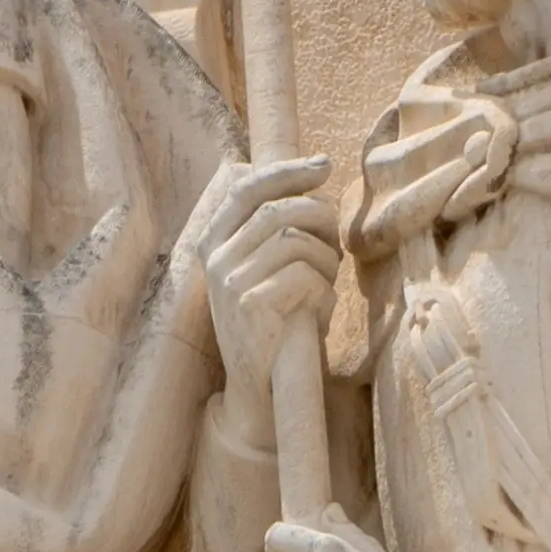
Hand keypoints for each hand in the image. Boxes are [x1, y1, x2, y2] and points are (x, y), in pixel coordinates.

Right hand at [199, 156, 342, 403]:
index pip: (248, 188)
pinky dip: (324, 291)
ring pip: (296, 241)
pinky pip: (305, 275)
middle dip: (320, 218)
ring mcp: (229, 279)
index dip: (287, 172)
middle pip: (279, 209)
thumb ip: (277, 230)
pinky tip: (316, 312)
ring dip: (325, 261)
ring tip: (325, 284)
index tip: (323, 165)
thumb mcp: (267, 270)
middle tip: (335, 243)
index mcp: (215, 241)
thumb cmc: (276, 322)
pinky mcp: (250, 302)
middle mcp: (216, 257)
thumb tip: (313, 181)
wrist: (261, 386)